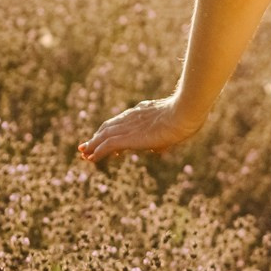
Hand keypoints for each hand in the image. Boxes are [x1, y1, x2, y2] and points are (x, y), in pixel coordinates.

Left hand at [78, 97, 198, 162]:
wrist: (183, 113)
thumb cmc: (186, 118)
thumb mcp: (174, 126)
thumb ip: (162, 138)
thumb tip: (157, 150)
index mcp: (142, 111)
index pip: (121, 120)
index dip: (111, 129)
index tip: (104, 137)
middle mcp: (131, 117)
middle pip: (108, 126)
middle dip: (97, 137)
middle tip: (87, 146)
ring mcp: (128, 126)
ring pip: (103, 136)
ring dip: (93, 145)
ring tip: (84, 153)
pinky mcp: (126, 137)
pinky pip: (106, 146)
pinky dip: (97, 152)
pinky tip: (91, 159)